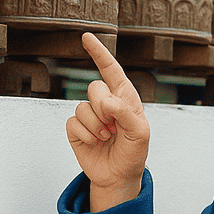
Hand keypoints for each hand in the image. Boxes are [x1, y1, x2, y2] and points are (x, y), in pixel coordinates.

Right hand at [66, 33, 149, 210]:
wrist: (119, 175)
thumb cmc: (134, 151)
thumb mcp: (140, 132)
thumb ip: (125, 113)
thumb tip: (105, 101)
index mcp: (124, 96)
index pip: (110, 69)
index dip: (98, 53)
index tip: (87, 38)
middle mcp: (105, 101)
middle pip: (94, 88)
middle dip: (104, 108)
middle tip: (114, 127)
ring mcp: (89, 114)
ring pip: (82, 107)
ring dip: (97, 126)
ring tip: (108, 137)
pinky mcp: (76, 128)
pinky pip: (73, 123)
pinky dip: (86, 135)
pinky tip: (95, 142)